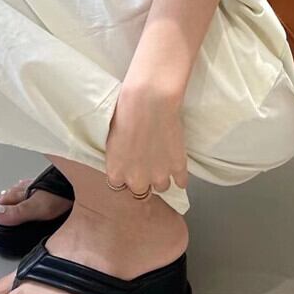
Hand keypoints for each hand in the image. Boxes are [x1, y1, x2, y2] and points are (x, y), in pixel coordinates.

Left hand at [104, 79, 188, 196]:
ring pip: (162, 187)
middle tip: (147, 164)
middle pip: (141, 191)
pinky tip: (177, 164)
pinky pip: (181, 182)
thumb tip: (126, 161)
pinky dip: (180, 175)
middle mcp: (136, 180)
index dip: (126, 175)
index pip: (119, 186)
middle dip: (144, 179)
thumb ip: (119, 159)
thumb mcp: (112, 140)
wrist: (149, 102)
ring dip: (162, 177)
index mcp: (116, 172)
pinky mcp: (178, 168)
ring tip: (163, 161)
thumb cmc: (126, 113)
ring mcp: (159, 176)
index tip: (130, 167)